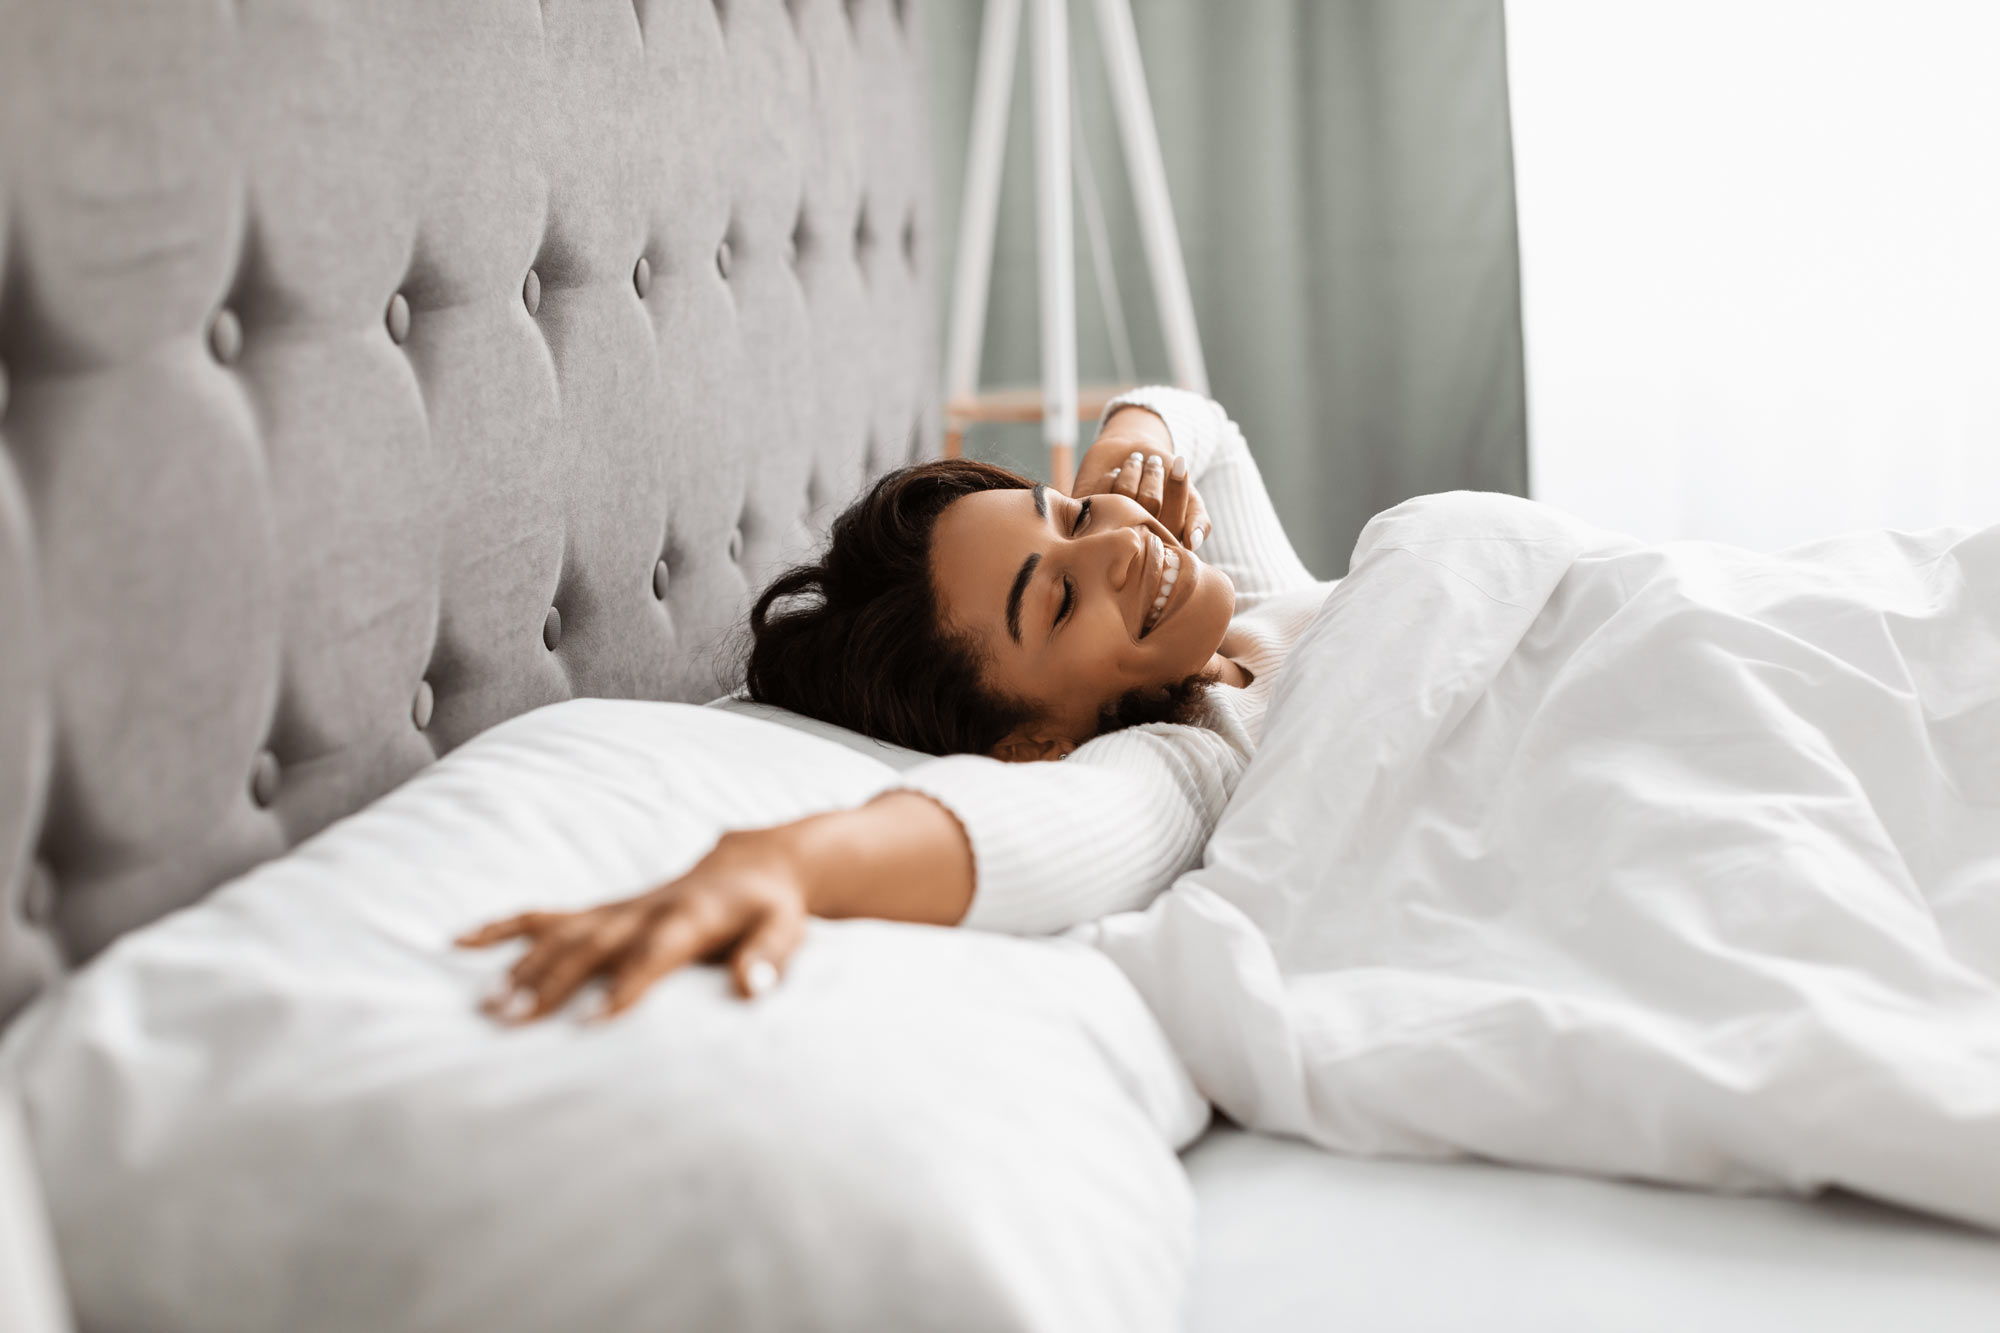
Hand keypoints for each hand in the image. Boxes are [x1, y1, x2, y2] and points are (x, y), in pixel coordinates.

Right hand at [457, 828, 809, 1022]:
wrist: (752, 865)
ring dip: (522, 966)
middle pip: (592, 945)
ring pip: (561, 933)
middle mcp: (645, 909)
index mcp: (690, 916)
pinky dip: (503, 926)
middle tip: (512, 1022)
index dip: (625, 984)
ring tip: (486, 1007)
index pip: (653, 952)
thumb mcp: (785, 931)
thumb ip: (769, 959)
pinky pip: (546, 914)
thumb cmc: (770, 911)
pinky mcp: (602, 910)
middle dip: (552, 981)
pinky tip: (458, 941)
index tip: (592, 1023)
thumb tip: (753, 990)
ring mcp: (617, 908)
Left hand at [1071, 407, 1209, 550]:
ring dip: (1132, 470)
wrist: (1131, 452)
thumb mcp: (1190, 498)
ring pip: (1124, 496)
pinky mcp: (1083, 519)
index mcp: (1163, 547)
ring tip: (1135, 460)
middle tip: (1153, 460)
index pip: (1174, 521)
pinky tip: (1113, 473)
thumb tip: (1194, 543)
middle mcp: (1134, 545)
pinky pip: (1099, 494)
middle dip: (1153, 475)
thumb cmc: (1167, 480)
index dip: (1177, 488)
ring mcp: (1108, 532)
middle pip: (1149, 504)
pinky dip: (1109, 477)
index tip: (1179, 463)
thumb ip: (1198, 519)